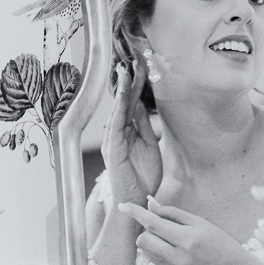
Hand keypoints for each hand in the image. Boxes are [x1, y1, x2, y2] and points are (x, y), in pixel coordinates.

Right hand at [103, 62, 162, 206]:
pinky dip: (119, 108)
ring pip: (118, 110)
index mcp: (127, 133)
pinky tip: (123, 95)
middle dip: (127, 84)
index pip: (131, 105)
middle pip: (123, 104)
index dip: (135, 88)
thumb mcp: (149, 146)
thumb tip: (140, 106)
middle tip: (131, 63)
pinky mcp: (113, 148)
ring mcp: (114, 140)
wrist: (136, 201)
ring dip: (122, 91)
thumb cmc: (143, 178)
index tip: (139, 69)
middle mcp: (118, 134)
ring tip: (125, 72)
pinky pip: (116, 124)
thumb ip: (144, 127)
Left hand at [117, 198, 250, 264]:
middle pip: (143, 241)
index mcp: (188, 239)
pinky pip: (156, 263)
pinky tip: (180, 255)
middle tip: (161, 226)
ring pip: (146, 253)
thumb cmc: (222, 244)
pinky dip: (161, 254)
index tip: (123, 205)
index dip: (136, 213)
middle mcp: (179, 258)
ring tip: (172, 240)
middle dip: (146, 231)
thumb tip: (150, 205)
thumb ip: (174, 214)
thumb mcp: (202, 224)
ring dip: (152, 243)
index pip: (153, 224)